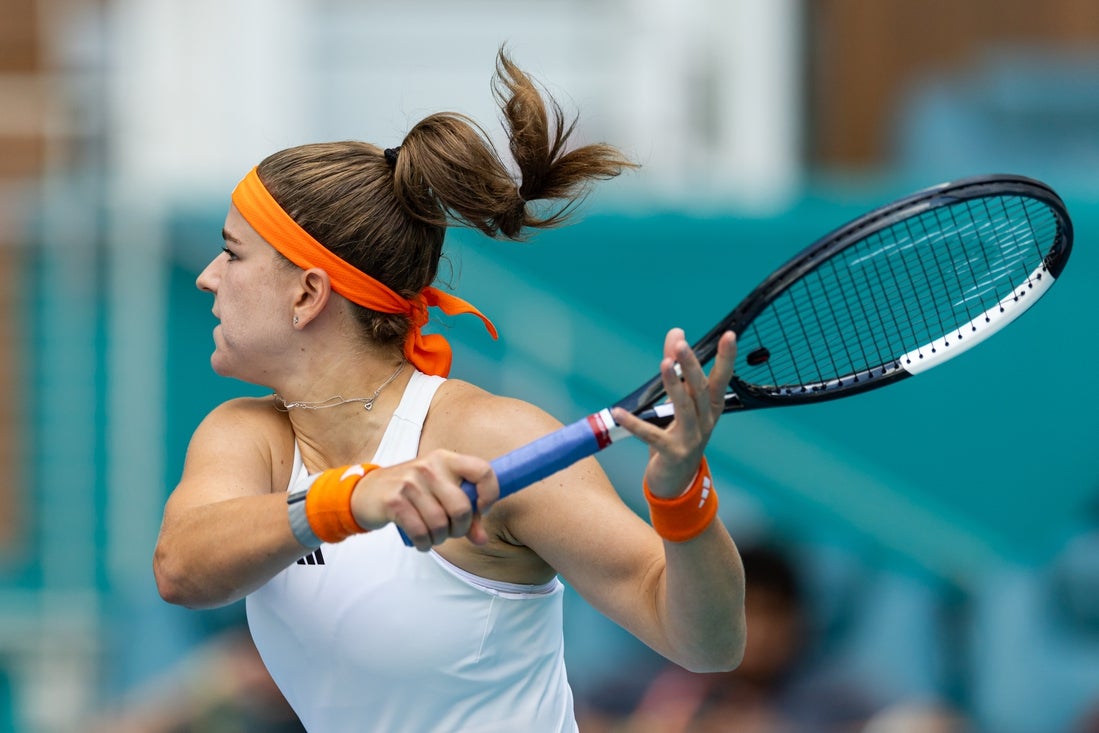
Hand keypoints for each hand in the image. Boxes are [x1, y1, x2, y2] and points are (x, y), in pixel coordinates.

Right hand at [349, 450, 498, 550]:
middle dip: (460, 528)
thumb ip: (466, 514)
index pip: (483, 470)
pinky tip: (421, 542)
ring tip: (433, 536)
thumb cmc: (411, 492)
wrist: (366, 492)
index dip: (490, 494)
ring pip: (440, 524)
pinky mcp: (394, 501)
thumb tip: (482, 539)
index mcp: (446, 459)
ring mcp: (411, 483)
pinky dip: (424, 544)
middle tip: (451, 532)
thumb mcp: (439, 493)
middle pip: (462, 507)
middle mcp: (430, 467)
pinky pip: (420, 532)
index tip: (482, 509)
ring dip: (439, 538)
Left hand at [611, 328, 736, 497]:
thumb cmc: (678, 434)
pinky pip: (652, 435)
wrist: (677, 481)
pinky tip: (619, 413)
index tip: (729, 335)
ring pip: (684, 408)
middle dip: (692, 365)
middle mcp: (706, 422)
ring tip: (664, 363)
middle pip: (701, 389)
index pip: (722, 378)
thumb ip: (676, 366)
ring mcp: (692, 439)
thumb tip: (676, 333)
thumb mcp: (680, 401)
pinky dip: (635, 424)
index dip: (726, 357)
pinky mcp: (673, 454)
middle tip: (681, 345)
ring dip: (674, 385)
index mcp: (710, 407)